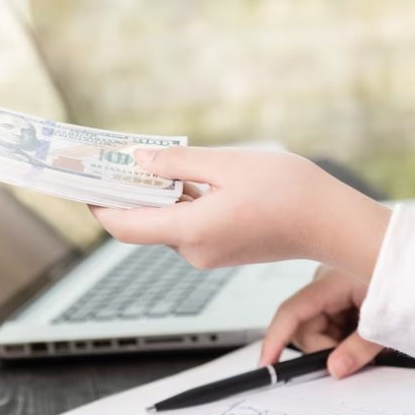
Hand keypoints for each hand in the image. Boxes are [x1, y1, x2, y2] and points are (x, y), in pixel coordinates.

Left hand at [91, 147, 391, 279]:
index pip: (123, 226)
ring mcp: (207, 254)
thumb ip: (177, 164)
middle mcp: (194, 250)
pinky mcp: (221, 250)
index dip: (98, 205)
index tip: (82, 182)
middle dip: (126, 193)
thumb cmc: (289, 191)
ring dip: (154, 195)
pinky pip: (187, 226)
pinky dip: (178, 203)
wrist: (332, 223)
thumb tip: (138, 163)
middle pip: (143, 223)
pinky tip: (181, 177)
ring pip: (166, 223)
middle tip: (110, 159)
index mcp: (191, 231)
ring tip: (144, 160)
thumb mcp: (227, 165)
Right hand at [260, 265, 383, 377]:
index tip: (266, 363)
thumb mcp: (385, 322)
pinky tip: (366, 335)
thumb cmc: (411, 280)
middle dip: (324, 348)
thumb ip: (358, 350)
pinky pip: (333, 325)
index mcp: (330, 281)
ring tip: (369, 341)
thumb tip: (335, 370)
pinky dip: (346, 337)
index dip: (274, 339)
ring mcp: (334, 289)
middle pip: (305, 327)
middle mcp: (326, 282)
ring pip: (319, 329)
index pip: (291, 312)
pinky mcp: (344, 297)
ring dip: (338, 343)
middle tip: (351, 360)